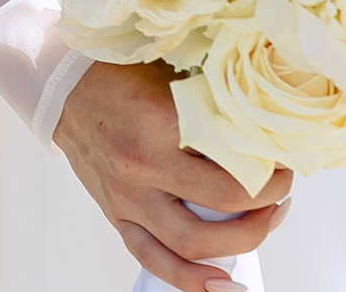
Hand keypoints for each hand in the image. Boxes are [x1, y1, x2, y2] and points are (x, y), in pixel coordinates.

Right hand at [52, 59, 293, 291]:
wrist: (60, 85)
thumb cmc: (118, 73)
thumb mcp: (170, 74)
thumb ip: (211, 99)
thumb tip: (264, 119)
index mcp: (158, 122)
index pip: (232, 157)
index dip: (270, 163)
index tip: (285, 158)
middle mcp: (141, 165)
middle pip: (222, 205)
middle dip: (265, 204)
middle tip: (282, 192)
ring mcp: (126, 196)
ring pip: (191, 243)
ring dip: (239, 242)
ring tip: (263, 226)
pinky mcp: (116, 214)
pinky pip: (152, 258)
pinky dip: (187, 279)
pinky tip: (218, 282)